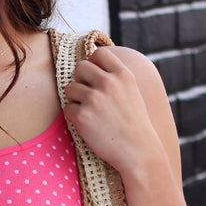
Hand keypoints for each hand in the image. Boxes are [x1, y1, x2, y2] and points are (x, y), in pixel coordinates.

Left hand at [62, 46, 164, 177]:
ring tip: (91, 112)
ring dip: (76, 99)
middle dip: (81, 80)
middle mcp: (108, 83)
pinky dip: (74, 117)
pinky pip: (68, 108)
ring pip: (70, 88)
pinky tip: (89, 125)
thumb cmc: (134, 123)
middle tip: (89, 96)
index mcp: (123, 74)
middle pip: (80, 67)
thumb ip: (115, 77)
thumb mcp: (132, 91)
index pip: (99, 53)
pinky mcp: (82, 116)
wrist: (137, 151)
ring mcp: (94, 99)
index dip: (93, 64)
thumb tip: (92, 63)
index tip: (96, 77)